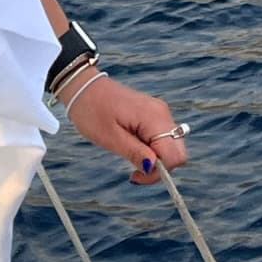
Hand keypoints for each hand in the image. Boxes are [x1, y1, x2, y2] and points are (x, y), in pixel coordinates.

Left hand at [61, 70, 188, 183]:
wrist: (84, 87)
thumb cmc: (92, 111)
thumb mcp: (110, 137)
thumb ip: (135, 152)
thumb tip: (153, 167)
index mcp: (154, 117)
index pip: (175, 155)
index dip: (160, 172)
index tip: (136, 174)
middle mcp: (162, 113)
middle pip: (177, 151)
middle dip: (160, 167)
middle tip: (135, 170)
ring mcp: (158, 113)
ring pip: (170, 146)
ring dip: (155, 159)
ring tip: (130, 156)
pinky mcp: (152, 114)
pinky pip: (161, 138)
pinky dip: (151, 150)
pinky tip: (133, 147)